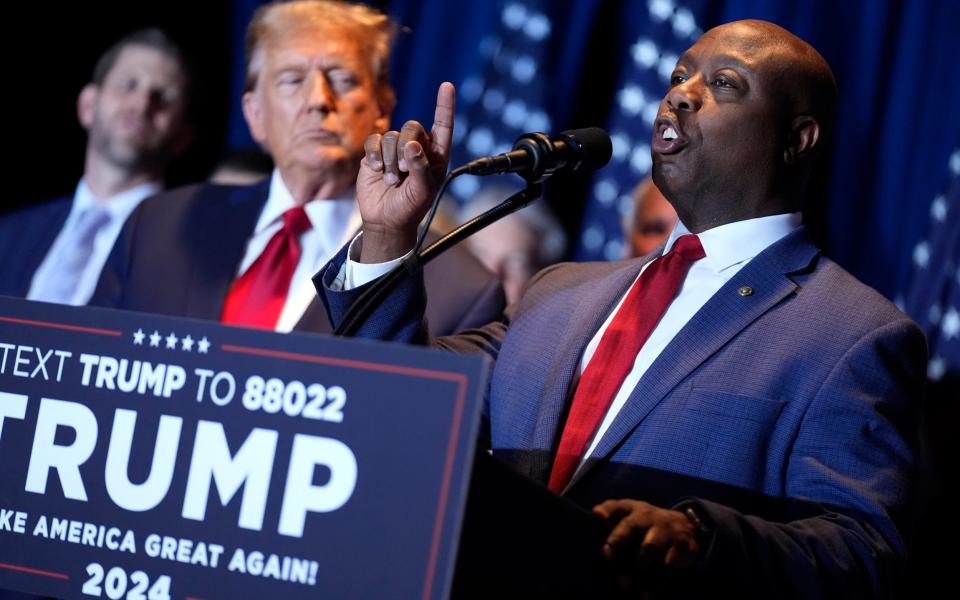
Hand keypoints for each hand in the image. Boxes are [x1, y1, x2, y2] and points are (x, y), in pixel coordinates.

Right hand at [356, 82, 454, 262]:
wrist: (384, 220)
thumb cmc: (410, 208)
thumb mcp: (422, 192)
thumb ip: (421, 169)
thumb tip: (414, 145)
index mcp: (436, 156)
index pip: (442, 126)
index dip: (445, 106)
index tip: (447, 86)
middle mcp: (417, 148)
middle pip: (412, 127)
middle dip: (406, 148)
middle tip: (404, 170)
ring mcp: (395, 149)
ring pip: (391, 136)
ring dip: (390, 160)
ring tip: (392, 180)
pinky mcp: (375, 153)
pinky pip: (374, 141)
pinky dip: (375, 155)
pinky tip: (378, 170)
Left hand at [593, 499, 699, 589]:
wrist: (687, 526)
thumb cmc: (647, 526)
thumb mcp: (632, 518)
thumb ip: (611, 521)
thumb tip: (595, 518)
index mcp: (632, 509)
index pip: (616, 506)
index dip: (606, 510)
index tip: (596, 515)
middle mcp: (649, 517)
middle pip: (631, 526)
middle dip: (617, 539)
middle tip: (605, 555)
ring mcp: (666, 531)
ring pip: (650, 549)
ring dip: (636, 569)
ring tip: (623, 585)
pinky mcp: (681, 547)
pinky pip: (667, 567)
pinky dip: (655, 583)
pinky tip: (644, 594)